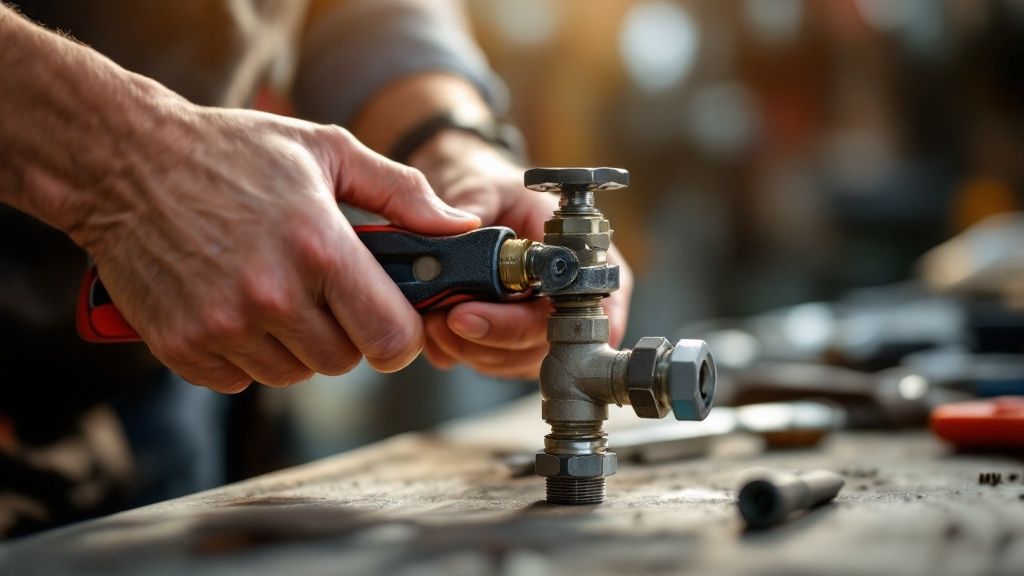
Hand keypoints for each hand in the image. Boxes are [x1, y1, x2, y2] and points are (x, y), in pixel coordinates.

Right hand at [72, 104, 479, 392]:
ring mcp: (223, 326)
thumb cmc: (233, 151)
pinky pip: (241, 380)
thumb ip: (402, 192)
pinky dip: (246, 354)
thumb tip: (461, 226)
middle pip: (345, 360)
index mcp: (319, 248)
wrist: (124, 163)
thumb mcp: (326, 151)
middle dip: (347, 332)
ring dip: (297, 345)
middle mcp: (273, 296)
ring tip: (276, 292)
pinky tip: (235, 307)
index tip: (393, 318)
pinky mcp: (183, 347)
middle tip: (325, 292)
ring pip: (295, 373)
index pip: (392, 336)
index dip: (402, 335)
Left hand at [410, 132, 633, 378]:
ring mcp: (541, 325)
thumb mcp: (485, 183)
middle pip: (537, 346)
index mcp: (585, 259)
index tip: (466, 315)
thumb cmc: (491, 185)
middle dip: (482, 339)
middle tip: (439, 319)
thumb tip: (458, 230)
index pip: (567, 313)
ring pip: (511, 362)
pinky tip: (436, 328)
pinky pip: (489, 363)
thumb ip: (474, 206)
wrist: (470, 194)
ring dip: (467, 349)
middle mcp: (571, 299)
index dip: (517, 323)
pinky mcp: (511, 341)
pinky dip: (459, 352)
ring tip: (432, 319)